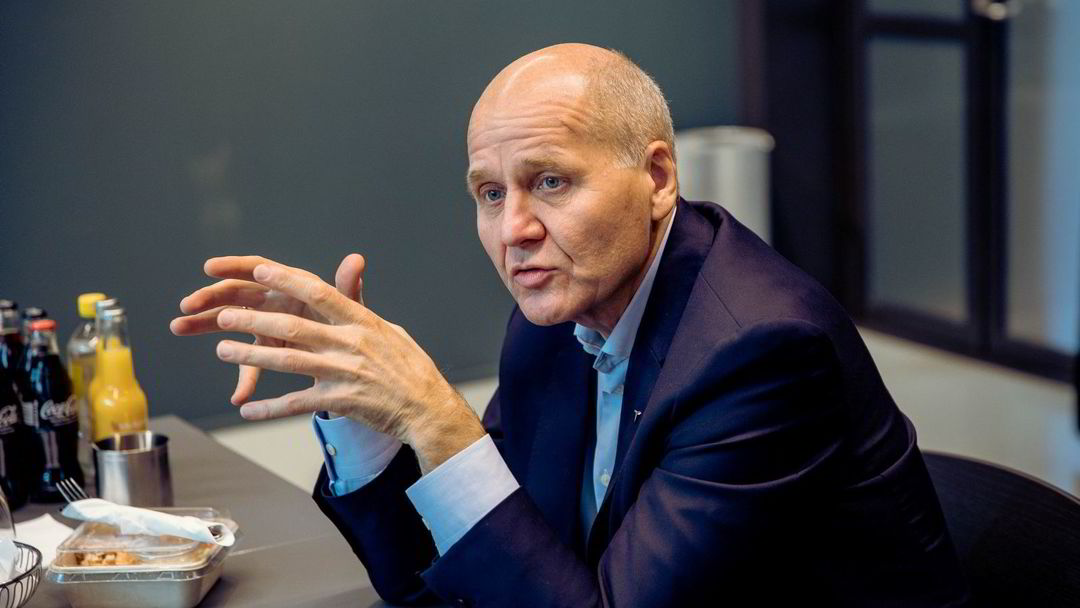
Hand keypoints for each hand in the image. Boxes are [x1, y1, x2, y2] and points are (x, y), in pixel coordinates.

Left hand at [170, 255, 484, 471]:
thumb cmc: (412, 370)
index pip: (320, 293)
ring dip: (252, 355)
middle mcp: (351, 344)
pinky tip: (248, 410)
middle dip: (254, 319)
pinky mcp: (341, 401)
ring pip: (288, 362)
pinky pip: (297, 403)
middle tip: (225, 315)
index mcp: (363, 322)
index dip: (287, 280)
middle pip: (294, 327)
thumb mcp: (391, 333)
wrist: (429, 410)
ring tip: (224, 350)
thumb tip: (349, 298)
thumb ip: (364, 314)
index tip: (259, 270)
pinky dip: (269, 407)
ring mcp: (345, 373)